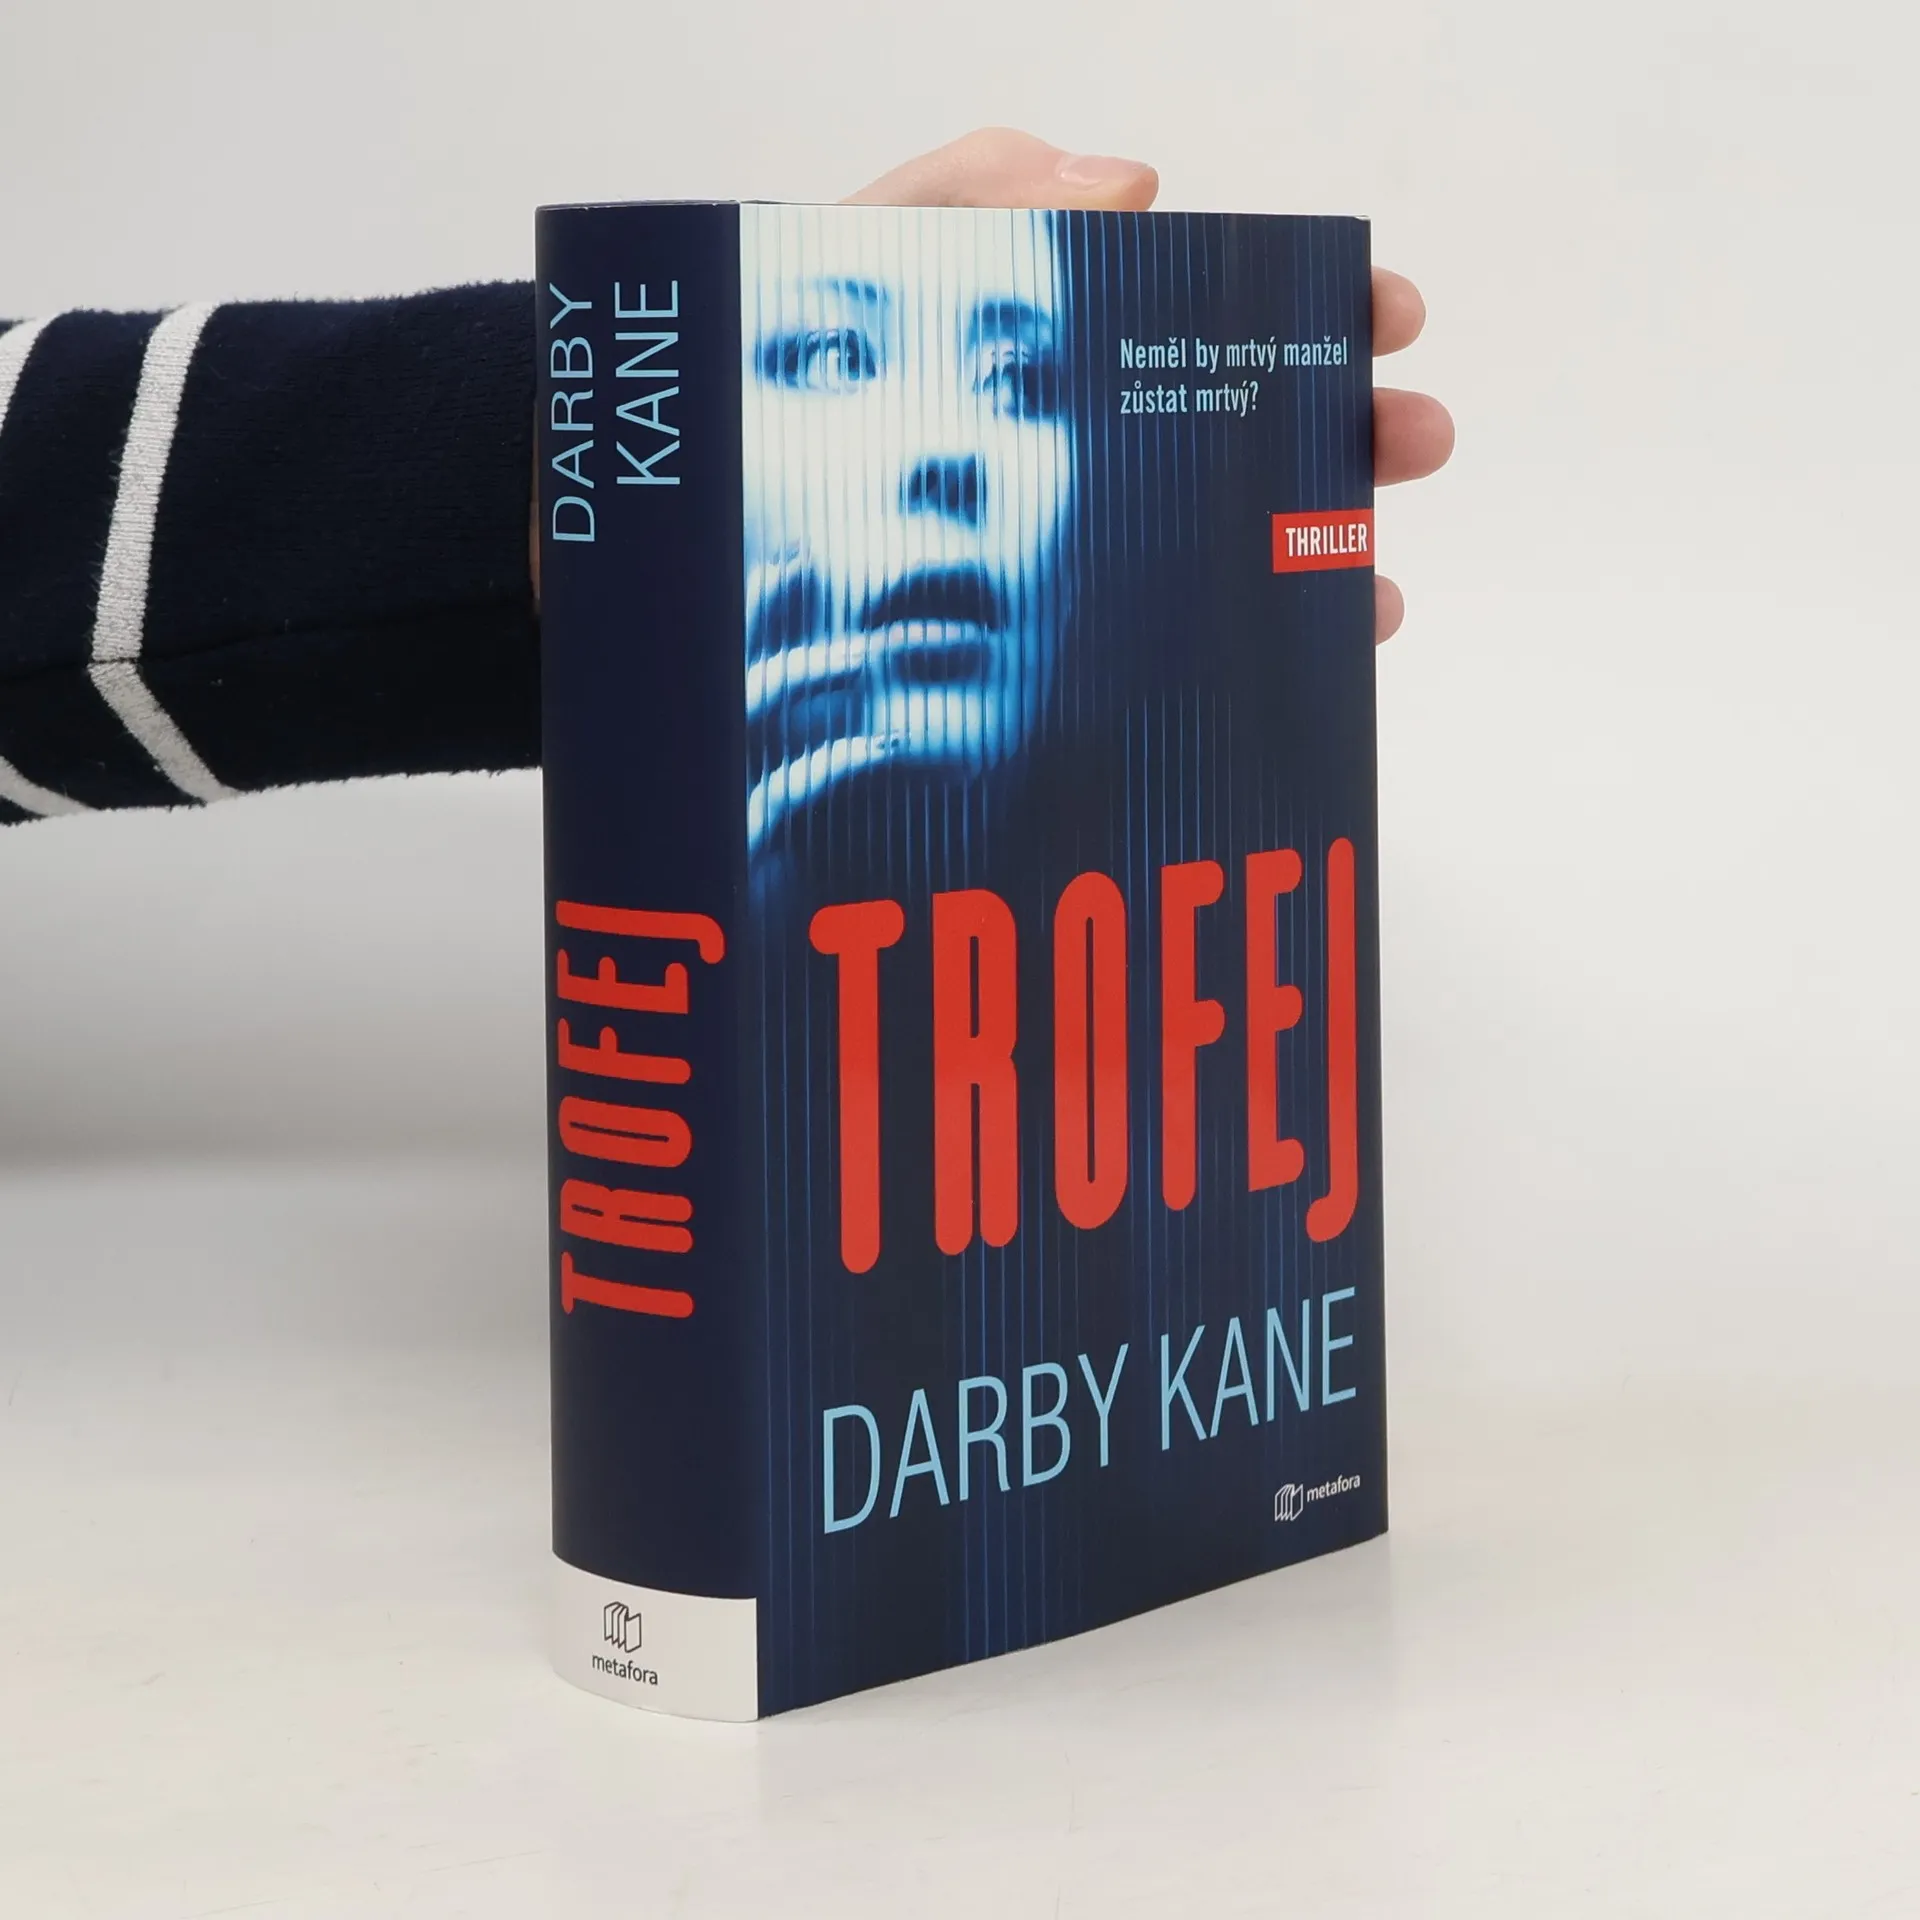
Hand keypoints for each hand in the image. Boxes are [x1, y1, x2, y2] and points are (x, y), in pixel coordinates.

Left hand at [533, 130, 1452, 640]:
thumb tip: (1130, 183)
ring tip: (1371, 592)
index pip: (1189, 319)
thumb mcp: (825, 264)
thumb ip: (960, 201)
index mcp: (1020, 349)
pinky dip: (1207, 673)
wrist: (602, 539)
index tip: (1380, 316)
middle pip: (1220, 441)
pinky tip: (1273, 679)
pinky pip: (1120, 669)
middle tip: (1410, 446)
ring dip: (1300, 567)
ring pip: (1195, 561)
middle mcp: (1040, 458)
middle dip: (1333, 438)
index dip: (1294, 313)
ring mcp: (1021, 568)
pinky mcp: (983, 672)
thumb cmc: (715, 392)